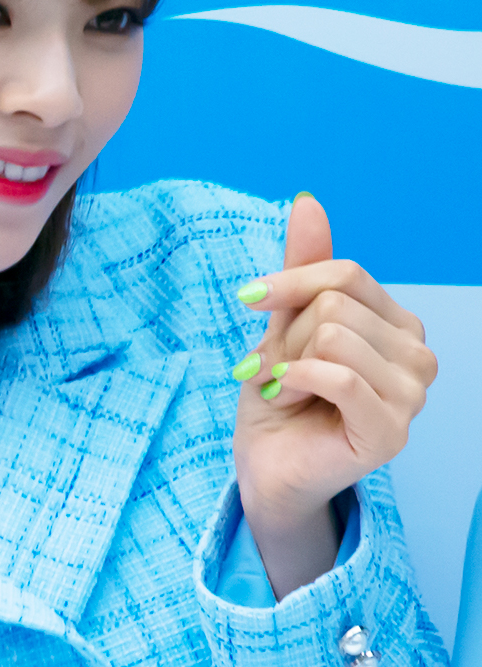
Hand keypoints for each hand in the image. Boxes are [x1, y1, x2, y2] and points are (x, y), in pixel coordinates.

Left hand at [233, 192, 435, 598]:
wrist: (265, 466)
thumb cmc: (278, 397)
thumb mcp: (283, 324)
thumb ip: (303, 268)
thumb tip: (306, 201)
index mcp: (398, 325)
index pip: (345, 275)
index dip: (289, 283)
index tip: (248, 299)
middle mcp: (417, 355)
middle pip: (334, 307)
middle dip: (287, 340)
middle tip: (280, 375)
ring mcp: (412, 395)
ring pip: (333, 337)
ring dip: (287, 365)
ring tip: (285, 391)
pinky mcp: (391, 430)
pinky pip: (338, 376)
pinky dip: (295, 381)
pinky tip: (285, 399)